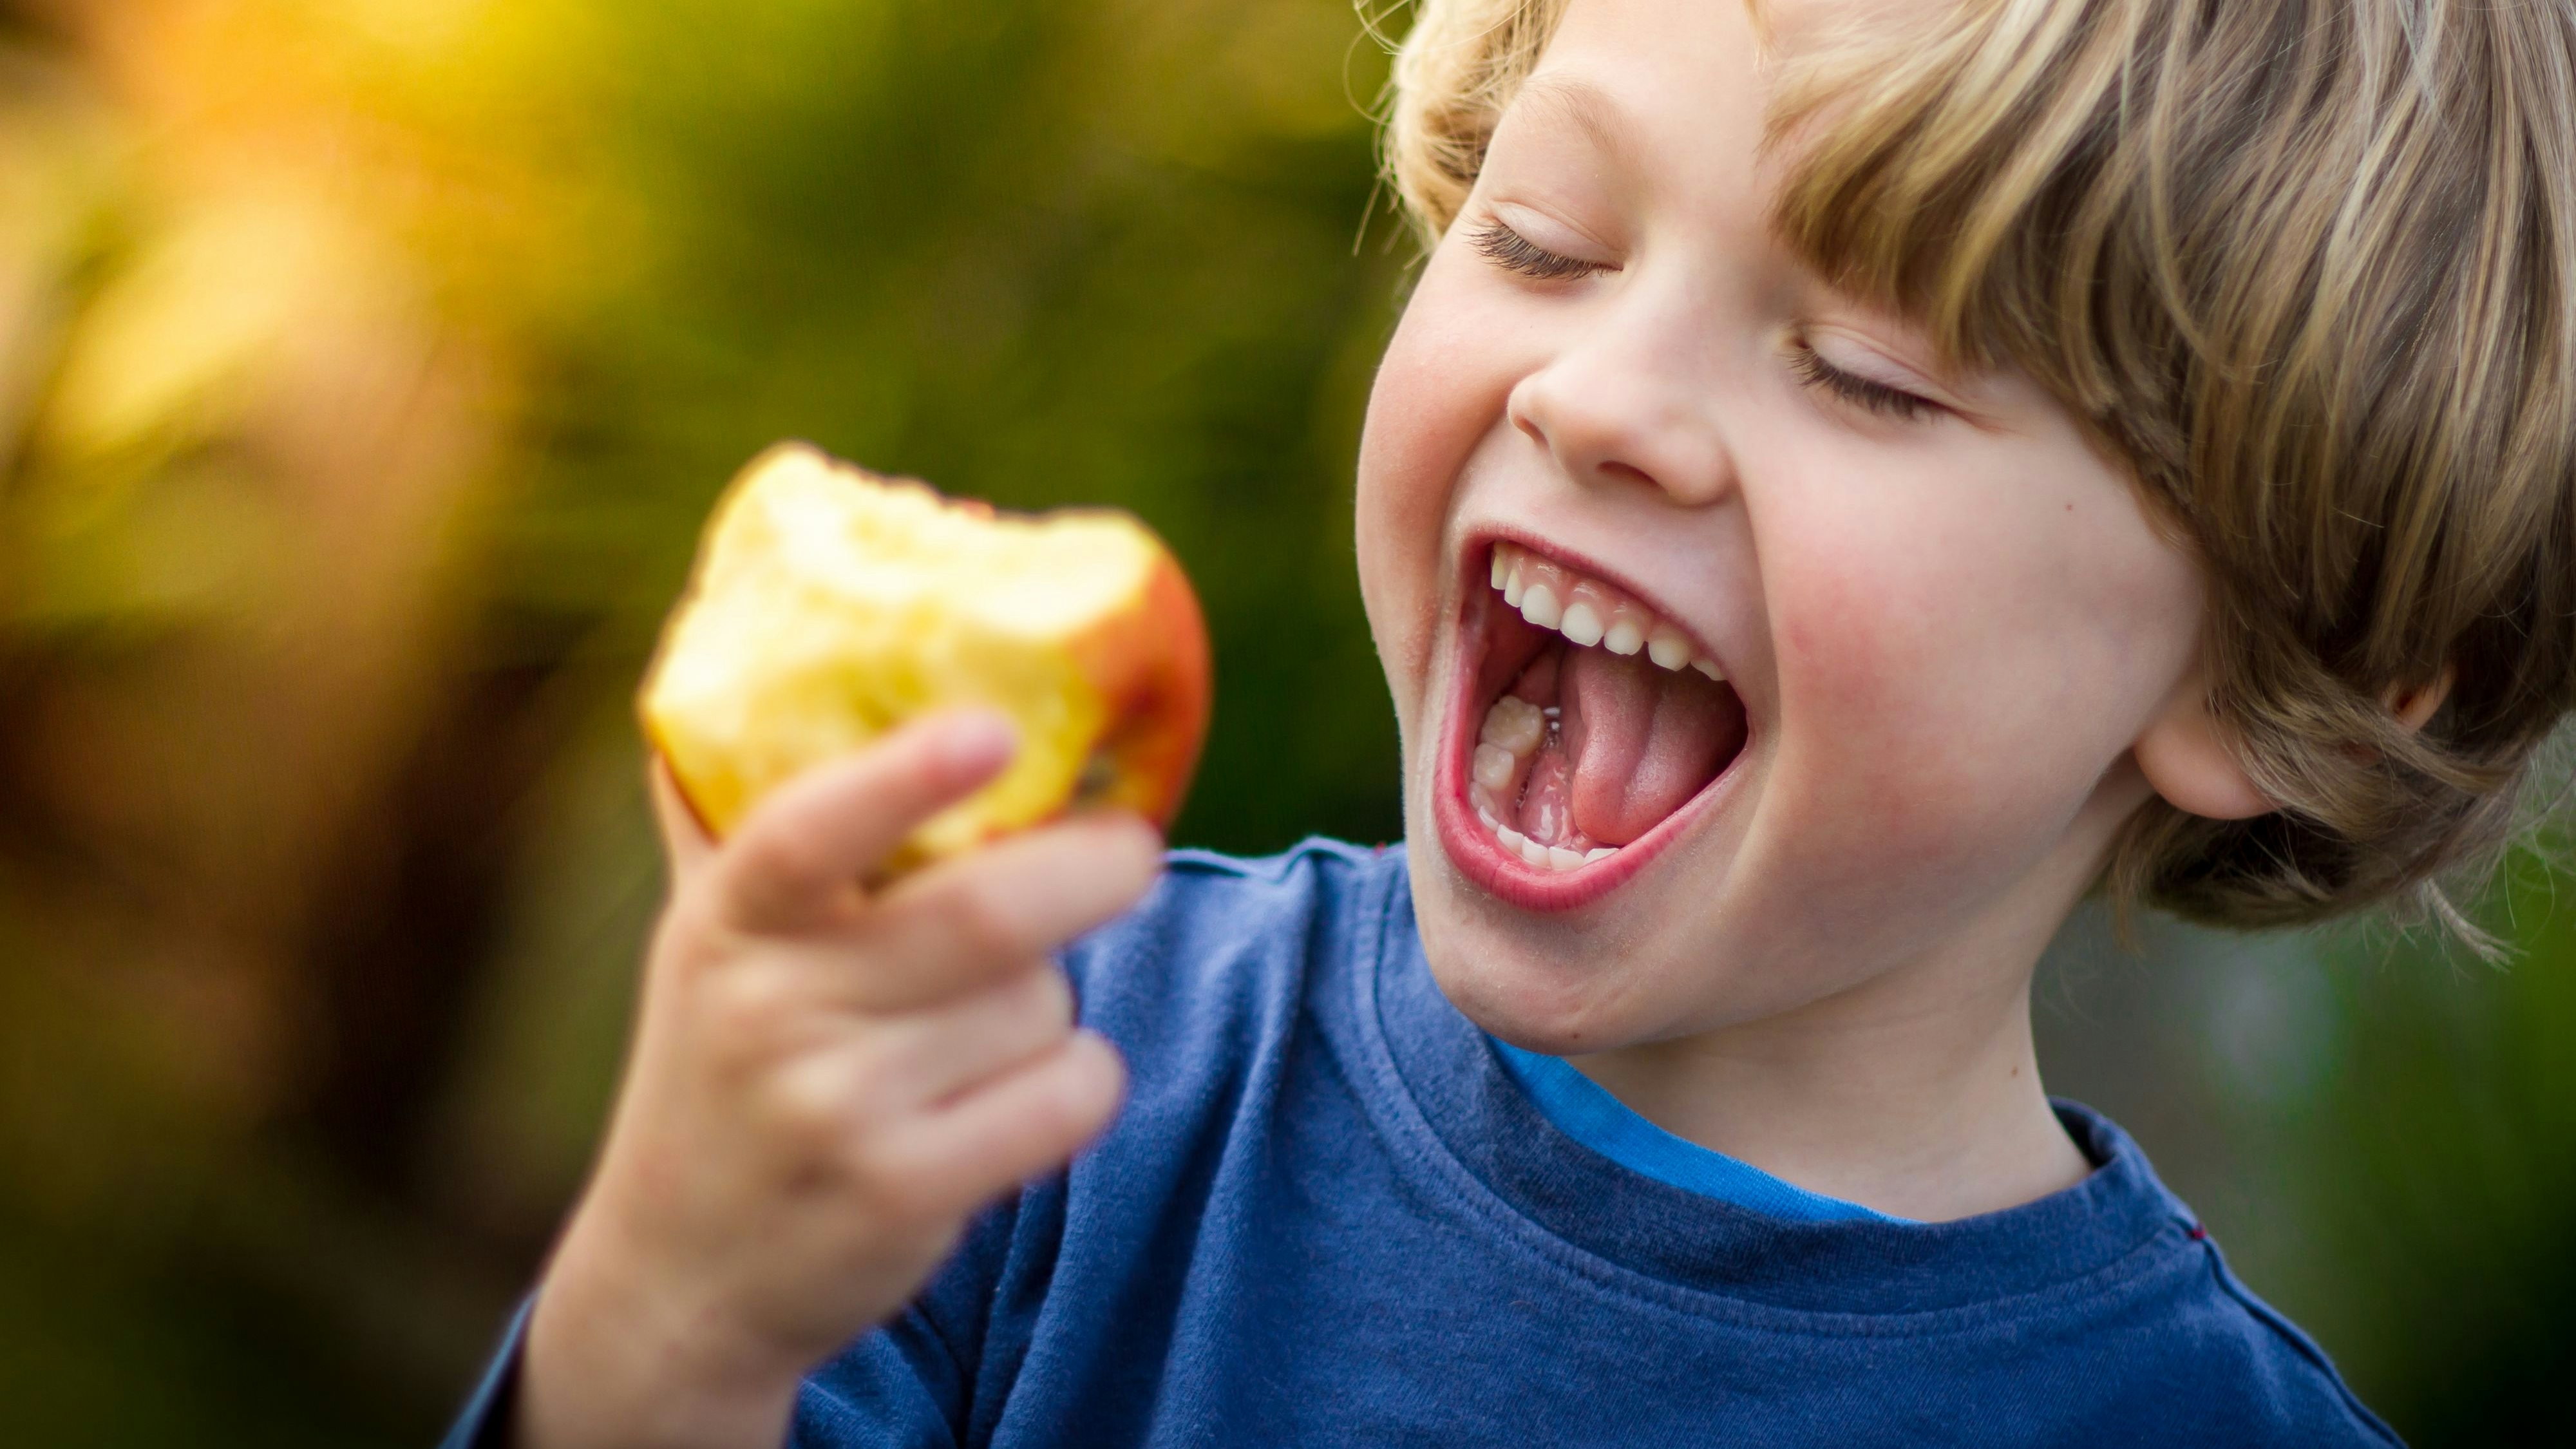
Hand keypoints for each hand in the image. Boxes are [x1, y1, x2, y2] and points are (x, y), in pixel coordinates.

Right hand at [514, 712, 1157, 1448]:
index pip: (804, 833)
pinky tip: (1035, 1088)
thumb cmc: (722, 1062)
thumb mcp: (704, 939)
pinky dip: (1083, 1079)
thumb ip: (740, 812)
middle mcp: (772, 1012)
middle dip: (1092, 867)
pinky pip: (1065, 1098)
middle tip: (1132, 847)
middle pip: (984, 915)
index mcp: (727, 924)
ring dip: (1057, 997)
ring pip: (1038, 1005)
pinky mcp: (903, 1196)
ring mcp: (836, 1112)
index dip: (904, 777)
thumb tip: (755, 625)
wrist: (677, 1279)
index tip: (989, 727)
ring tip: (998, 1017)